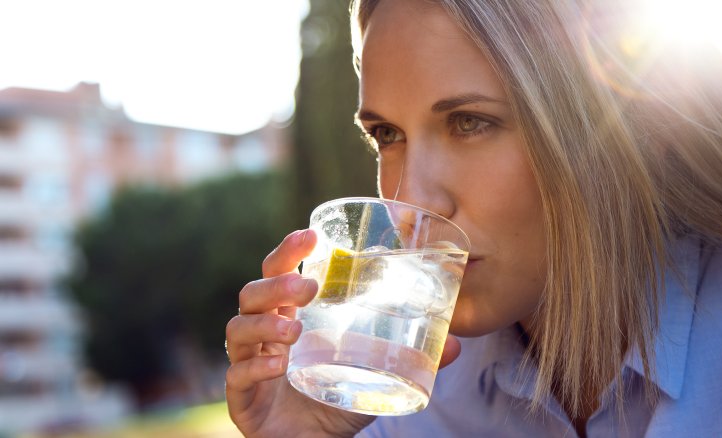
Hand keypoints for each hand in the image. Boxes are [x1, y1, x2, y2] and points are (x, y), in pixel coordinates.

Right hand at [225, 229, 461, 436]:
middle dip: (277, 284)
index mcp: (290, 316)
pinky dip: (255, 367)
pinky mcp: (243, 398)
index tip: (310, 235)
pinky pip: (237, 375)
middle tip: (309, 287)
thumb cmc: (337, 403)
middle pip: (251, 293)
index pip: (278, 273)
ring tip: (294, 329)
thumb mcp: (376, 376)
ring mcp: (248, 364)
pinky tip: (278, 365)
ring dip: (265, 323)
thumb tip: (456, 345)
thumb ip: (409, 358)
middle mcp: (264, 335)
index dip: (287, 251)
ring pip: (238, 329)